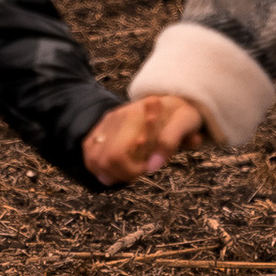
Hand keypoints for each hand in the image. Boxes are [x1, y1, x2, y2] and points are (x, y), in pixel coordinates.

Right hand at [84, 94, 207, 184]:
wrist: (172, 100)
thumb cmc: (181, 114)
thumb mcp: (186, 122)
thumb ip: (170, 142)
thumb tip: (151, 167)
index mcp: (134, 116)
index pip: (117, 156)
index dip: (130, 171)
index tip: (148, 168)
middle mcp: (115, 118)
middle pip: (103, 161)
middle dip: (120, 175)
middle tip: (139, 172)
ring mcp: (106, 122)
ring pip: (92, 159)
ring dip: (108, 173)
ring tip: (128, 171)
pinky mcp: (101, 127)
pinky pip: (90, 153)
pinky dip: (99, 167)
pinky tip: (116, 168)